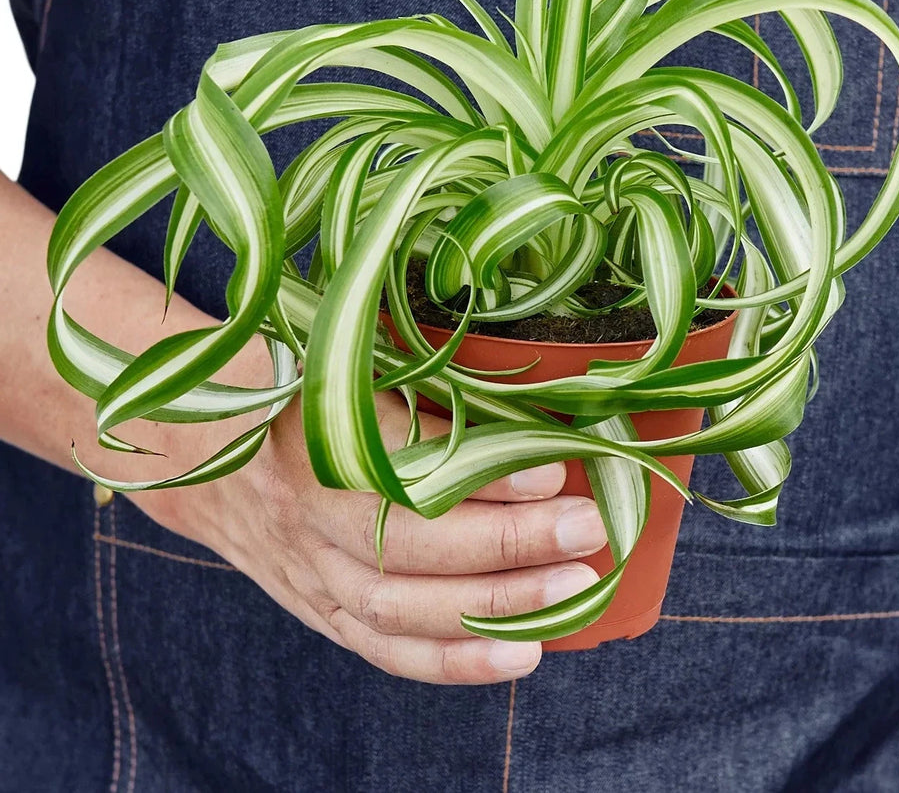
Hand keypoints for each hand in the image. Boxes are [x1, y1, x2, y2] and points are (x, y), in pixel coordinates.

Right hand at [137, 389, 606, 684]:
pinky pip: (382, 648)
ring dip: (494, 608)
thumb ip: (410, 385)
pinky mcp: (314, 607)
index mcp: (307, 434)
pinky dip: (453, 660)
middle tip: (586, 529)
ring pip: (400, 608)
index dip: (478, 478)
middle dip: (507, 544)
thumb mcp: (333, 360)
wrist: (191, 446)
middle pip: (409, 547)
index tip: (551, 471)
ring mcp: (305, 570)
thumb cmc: (281, 383)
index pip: (402, 470)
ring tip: (572, 589)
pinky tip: (521, 654)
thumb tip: (518, 409)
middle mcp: (302, 512)